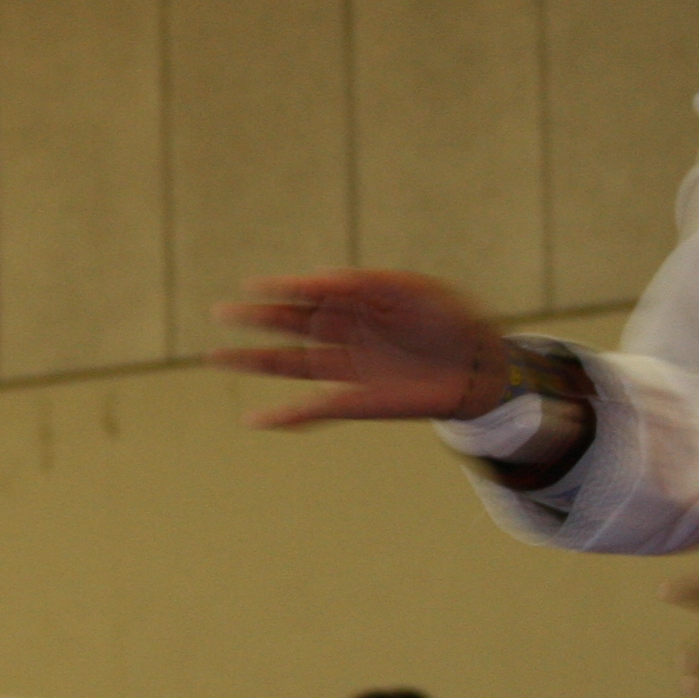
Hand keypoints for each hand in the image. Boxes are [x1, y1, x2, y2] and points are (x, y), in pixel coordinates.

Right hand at [207, 271, 507, 428]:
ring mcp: (346, 369)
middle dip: (255, 321)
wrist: (481, 366)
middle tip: (221, 314)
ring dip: (255, 362)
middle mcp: (343, 334)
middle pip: (289, 327)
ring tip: (217, 358)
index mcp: (356, 303)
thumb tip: (318, 278)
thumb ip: (367, 283)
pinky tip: (256, 419)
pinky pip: (312, 409)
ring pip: (289, 364)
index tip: (252, 287)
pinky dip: (285, 416)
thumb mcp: (413, 289)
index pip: (308, 295)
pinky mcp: (356, 401)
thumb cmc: (451, 319)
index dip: (280, 290)